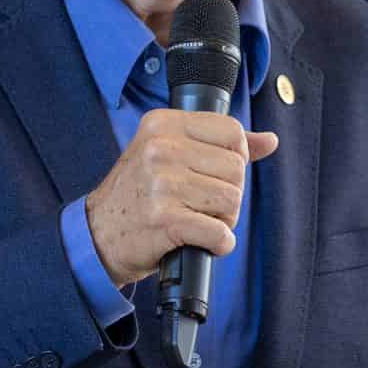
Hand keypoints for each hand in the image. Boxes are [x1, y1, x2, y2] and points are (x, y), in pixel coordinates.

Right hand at [81, 110, 276, 287]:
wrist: (97, 235)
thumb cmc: (139, 194)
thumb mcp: (170, 154)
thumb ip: (220, 143)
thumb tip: (269, 140)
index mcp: (163, 124)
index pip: (232, 131)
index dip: (234, 158)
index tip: (214, 174)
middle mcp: (161, 148)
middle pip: (236, 168)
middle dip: (228, 193)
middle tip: (201, 204)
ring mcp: (162, 183)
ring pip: (231, 199)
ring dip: (223, 219)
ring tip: (198, 221)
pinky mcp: (165, 219)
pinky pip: (219, 232)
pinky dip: (218, 243)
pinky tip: (201, 241)